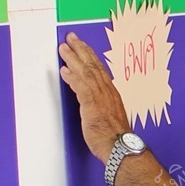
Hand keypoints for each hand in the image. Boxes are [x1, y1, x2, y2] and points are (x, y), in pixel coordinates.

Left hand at [58, 33, 131, 161]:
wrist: (121, 147)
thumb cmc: (115, 137)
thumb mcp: (111, 117)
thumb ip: (103, 106)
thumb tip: (97, 104)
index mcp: (111, 93)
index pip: (100, 69)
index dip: (90, 56)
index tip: (83, 46)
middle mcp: (107, 91)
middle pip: (92, 65)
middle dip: (81, 50)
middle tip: (71, 38)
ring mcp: (100, 97)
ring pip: (86, 72)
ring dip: (73, 59)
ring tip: (63, 49)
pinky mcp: (92, 105)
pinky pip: (81, 87)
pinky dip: (72, 77)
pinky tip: (64, 70)